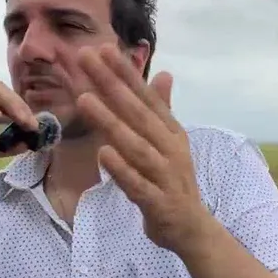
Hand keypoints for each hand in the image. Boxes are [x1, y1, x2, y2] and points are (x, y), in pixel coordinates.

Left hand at [65, 44, 213, 253]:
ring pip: (135, 145)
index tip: (101, 48)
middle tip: (84, 58)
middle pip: (137, 113)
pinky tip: (104, 154)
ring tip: (84, 99)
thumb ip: (162, 110)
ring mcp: (165, 175)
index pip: (145, 97)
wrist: (192, 229)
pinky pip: (137, 184)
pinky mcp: (158, 202)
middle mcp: (169, 148)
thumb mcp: (170, 142)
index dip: (124, 72)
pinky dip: (121, 169)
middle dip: (110, 84)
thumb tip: (165, 74)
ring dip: (110, 122)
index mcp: (170, 132)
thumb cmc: (174, 181)